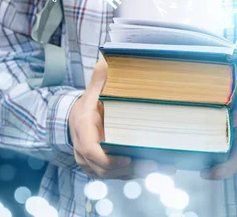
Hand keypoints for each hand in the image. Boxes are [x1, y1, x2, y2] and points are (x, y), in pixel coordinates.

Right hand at [69, 57, 175, 179]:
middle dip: (130, 169)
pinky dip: (134, 174)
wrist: (75, 120)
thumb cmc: (87, 106)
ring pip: (112, 175)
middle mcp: (83, 150)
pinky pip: (115, 176)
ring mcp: (89, 162)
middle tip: (155, 164)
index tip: (128, 158)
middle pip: (104, 169)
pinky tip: (155, 168)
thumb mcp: (92, 91)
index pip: (91, 151)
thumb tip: (107, 59)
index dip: (109, 159)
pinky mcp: (99, 169)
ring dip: (136, 173)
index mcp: (83, 130)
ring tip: (162, 166)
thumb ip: (99, 78)